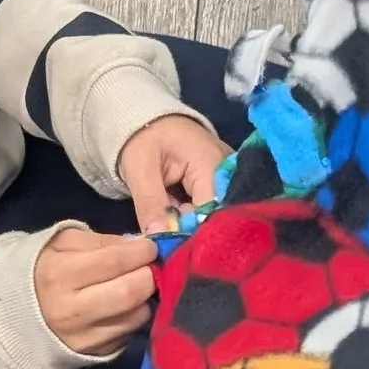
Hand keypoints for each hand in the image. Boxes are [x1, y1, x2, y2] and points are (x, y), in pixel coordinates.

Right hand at [33, 222, 154, 356]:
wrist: (18, 314)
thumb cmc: (46, 270)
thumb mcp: (65, 244)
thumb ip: (103, 241)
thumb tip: (141, 244)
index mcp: (58, 275)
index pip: (113, 261)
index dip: (141, 252)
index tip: (150, 247)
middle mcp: (70, 310)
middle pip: (129, 292)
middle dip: (149, 275)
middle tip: (149, 267)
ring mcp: (84, 337)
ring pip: (136, 315)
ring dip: (145, 297)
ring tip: (137, 285)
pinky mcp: (96, 353)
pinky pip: (130, 332)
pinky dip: (135, 315)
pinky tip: (124, 306)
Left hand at [116, 111, 228, 235]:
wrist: (149, 122)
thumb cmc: (143, 139)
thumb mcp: (139, 169)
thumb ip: (150, 204)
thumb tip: (159, 239)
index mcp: (212, 164)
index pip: (210, 212)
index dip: (190, 233)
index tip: (169, 246)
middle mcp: (228, 173)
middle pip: (214, 216)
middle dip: (187, 229)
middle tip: (162, 232)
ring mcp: (226, 179)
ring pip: (210, 216)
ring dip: (186, 223)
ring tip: (167, 213)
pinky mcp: (220, 185)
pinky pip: (208, 210)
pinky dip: (189, 215)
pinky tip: (175, 211)